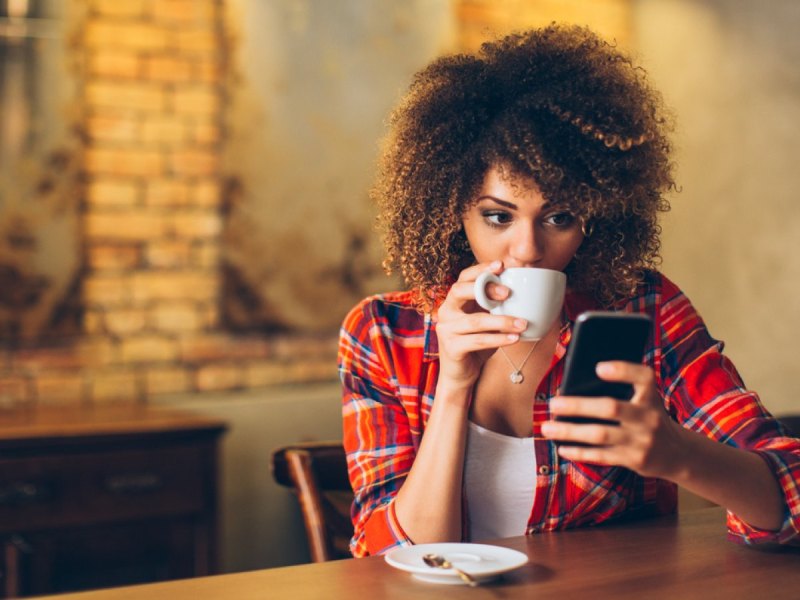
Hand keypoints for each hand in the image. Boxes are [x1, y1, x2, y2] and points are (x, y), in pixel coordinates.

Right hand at [435, 260, 528, 390]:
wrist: (461, 374)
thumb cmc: (476, 343)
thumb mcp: (486, 320)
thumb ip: (495, 306)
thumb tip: (525, 291)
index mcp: (454, 301)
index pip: (463, 278)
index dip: (480, 269)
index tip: (501, 265)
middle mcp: (446, 311)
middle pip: (460, 291)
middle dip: (485, 288)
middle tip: (508, 293)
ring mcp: (446, 330)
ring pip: (475, 321)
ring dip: (502, 321)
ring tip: (522, 323)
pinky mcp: (451, 348)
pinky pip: (478, 341)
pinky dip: (498, 339)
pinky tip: (514, 338)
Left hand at [541, 361, 687, 478]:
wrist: (678, 453)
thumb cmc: (648, 417)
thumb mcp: (645, 399)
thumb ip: (622, 389)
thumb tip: (574, 387)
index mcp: (651, 396)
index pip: (643, 377)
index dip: (622, 371)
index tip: (599, 368)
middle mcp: (649, 417)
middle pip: (611, 408)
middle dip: (579, 406)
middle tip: (553, 404)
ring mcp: (642, 441)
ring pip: (600, 435)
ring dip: (570, 431)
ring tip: (547, 428)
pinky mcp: (634, 460)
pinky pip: (602, 456)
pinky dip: (580, 452)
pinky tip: (562, 448)